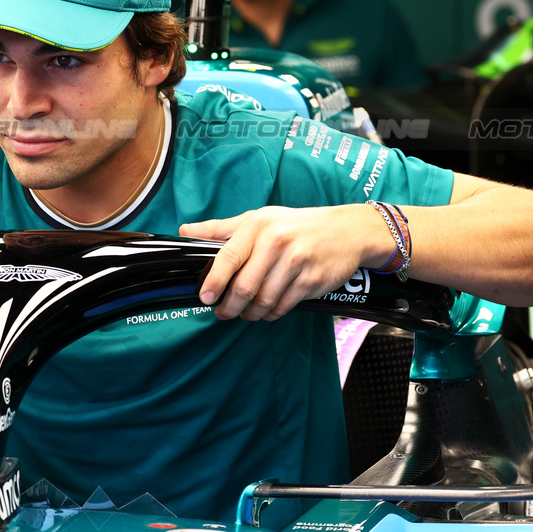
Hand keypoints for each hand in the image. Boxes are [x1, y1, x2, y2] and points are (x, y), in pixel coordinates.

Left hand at [180, 205, 385, 320]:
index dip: (214, 280)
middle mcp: (277, 243)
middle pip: (245, 286)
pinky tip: (269, 310)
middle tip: (223, 312)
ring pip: (264, 300)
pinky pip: (284, 307)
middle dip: (230, 306)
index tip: (205, 297)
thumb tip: (185, 232)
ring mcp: (297, 263)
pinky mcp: (312, 281)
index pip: (229, 257)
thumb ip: (221, 228)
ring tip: (246, 312)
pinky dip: (272, 314)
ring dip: (251, 314)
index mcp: (259, 226)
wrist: (347, 231)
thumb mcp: (259, 218)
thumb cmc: (296, 224)